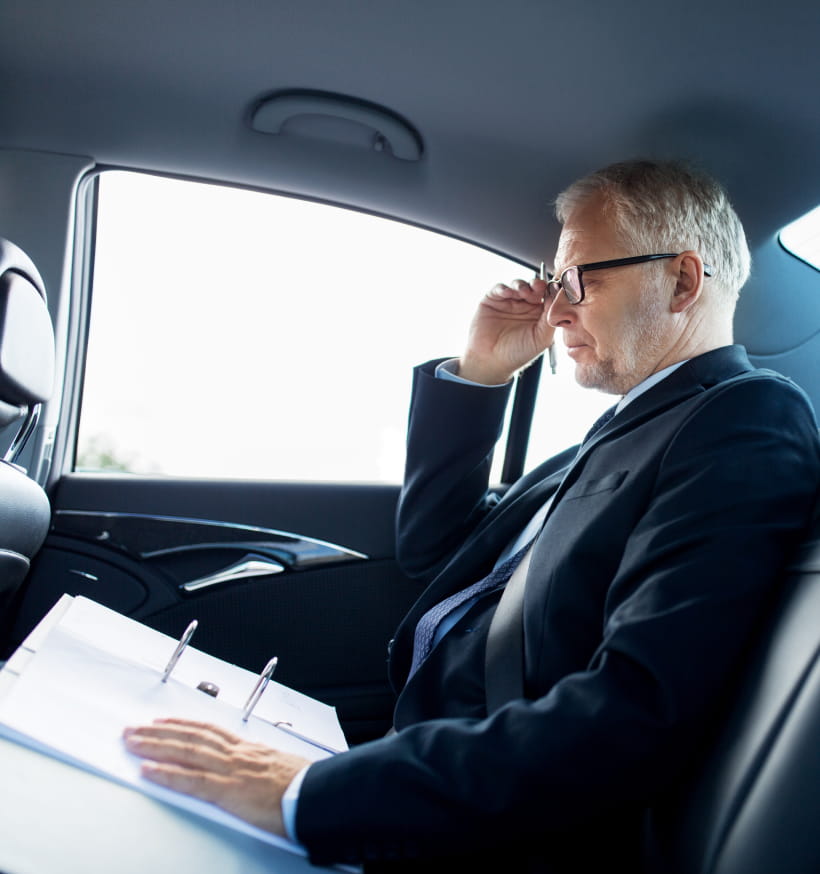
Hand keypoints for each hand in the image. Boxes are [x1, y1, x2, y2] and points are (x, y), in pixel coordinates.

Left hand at [123, 718, 309, 835]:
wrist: (317, 794)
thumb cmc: (304, 786)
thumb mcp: (281, 768)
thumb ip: (262, 766)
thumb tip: (254, 771)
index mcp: (249, 749)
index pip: (209, 731)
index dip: (183, 724)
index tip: (163, 721)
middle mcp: (237, 754)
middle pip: (191, 737)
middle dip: (159, 732)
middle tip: (133, 729)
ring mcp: (231, 771)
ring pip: (186, 752)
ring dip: (155, 746)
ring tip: (132, 742)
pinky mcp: (229, 791)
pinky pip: (192, 781)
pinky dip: (167, 774)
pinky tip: (148, 771)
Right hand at [459, 277, 554, 384]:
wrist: (491, 362)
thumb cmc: (518, 353)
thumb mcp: (542, 338)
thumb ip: (550, 318)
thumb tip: (557, 297)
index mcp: (539, 314)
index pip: (548, 296)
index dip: (551, 290)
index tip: (555, 288)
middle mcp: (525, 305)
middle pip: (534, 287)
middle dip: (537, 284)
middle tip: (538, 287)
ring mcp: (509, 301)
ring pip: (518, 285)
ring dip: (522, 285)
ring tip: (523, 292)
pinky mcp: (492, 300)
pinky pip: (499, 288)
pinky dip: (504, 288)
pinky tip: (508, 293)